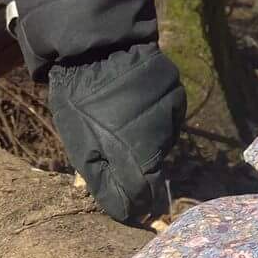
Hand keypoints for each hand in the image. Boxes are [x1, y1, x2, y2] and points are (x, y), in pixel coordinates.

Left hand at [49, 46, 185, 223]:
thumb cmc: (80, 102)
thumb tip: (123, 210)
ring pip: (162, 142)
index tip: (133, 210)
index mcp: (136, 155)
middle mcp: (162, 138)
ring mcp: (173, 114)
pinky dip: (153, 118)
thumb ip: (102, 181)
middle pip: (155, 169)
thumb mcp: (81, 147)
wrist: (94, 47)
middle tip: (116, 152)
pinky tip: (134, 106)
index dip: (139, 206)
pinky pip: (168, 118)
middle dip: (139, 169)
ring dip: (146, 141)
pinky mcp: (177, 94)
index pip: (146, 195)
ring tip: (122, 123)